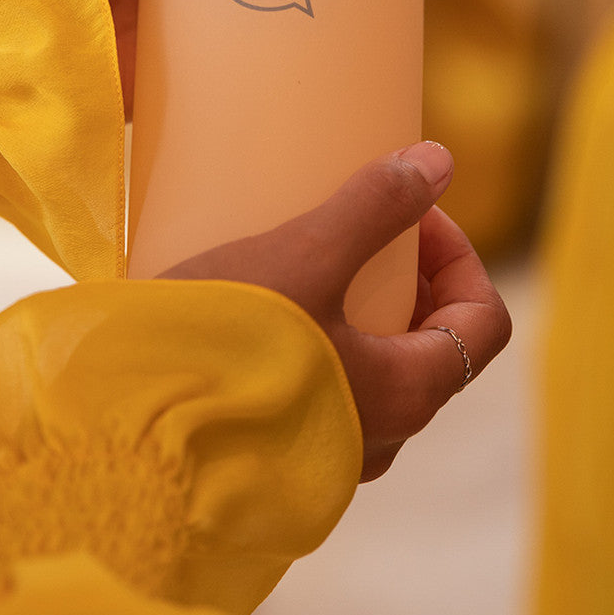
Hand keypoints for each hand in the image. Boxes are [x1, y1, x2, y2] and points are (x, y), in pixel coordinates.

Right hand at [159, 141, 511, 481]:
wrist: (129, 424)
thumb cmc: (227, 342)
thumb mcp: (306, 256)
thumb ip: (376, 207)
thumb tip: (438, 161)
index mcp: (408, 393)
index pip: (484, 321)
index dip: (459, 255)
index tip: (411, 212)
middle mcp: (382, 437)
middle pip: (434, 343)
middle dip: (410, 277)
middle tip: (364, 228)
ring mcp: (332, 453)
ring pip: (380, 367)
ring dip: (367, 309)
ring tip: (315, 262)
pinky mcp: (280, 450)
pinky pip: (329, 389)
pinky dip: (325, 340)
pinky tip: (273, 309)